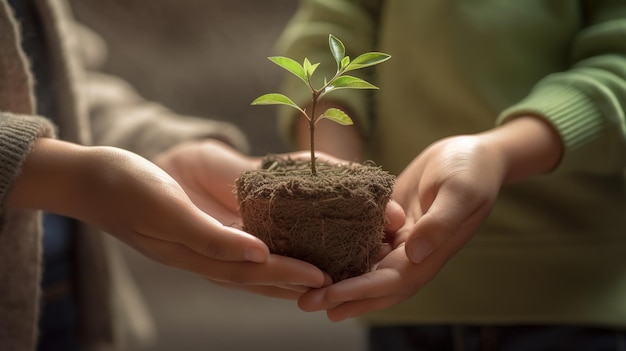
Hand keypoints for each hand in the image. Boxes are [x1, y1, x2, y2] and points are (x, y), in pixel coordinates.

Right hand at [9, 138, 326, 297]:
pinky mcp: (194, 228)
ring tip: (313, 272)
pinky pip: (235, 243)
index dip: (288, 274)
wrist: (90, 177)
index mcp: (195, 255)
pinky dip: (261, 248)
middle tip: (331, 281)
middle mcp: (200, 255)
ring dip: (280, 270)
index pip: (251, 271)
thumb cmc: (125, 189)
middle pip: (254, 275)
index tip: (324, 276)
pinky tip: (275, 243)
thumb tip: (258, 256)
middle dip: (292, 279)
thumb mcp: (168, 210)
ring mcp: (196, 243)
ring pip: (247, 264)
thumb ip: (211, 237)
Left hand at [297, 116, 562, 319]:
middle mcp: (412, 254)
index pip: (390, 282)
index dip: (359, 291)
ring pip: (365, 269)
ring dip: (338, 281)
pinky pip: (363, 244)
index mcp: (430, 253)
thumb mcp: (459, 192)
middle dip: (340, 297)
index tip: (328, 297)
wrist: (471, 152)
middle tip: (305, 303)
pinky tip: (316, 257)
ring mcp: (400, 241)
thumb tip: (415, 254)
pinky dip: (343, 254)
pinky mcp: (390, 224)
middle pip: (373, 285)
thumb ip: (439, 223)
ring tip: (304, 290)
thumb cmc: (471, 170)